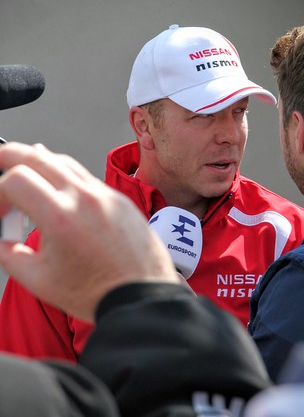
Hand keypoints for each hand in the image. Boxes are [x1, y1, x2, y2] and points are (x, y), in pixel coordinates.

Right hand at [0, 142, 177, 321]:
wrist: (142, 296)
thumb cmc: (96, 293)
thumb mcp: (39, 281)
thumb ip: (9, 254)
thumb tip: (4, 237)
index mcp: (61, 217)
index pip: (16, 179)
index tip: (1, 211)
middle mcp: (84, 198)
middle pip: (38, 156)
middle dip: (11, 155)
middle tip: (0, 159)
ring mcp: (106, 195)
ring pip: (65, 162)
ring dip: (41, 162)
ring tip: (27, 172)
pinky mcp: (121, 199)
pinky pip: (88, 178)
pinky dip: (67, 178)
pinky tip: (61, 190)